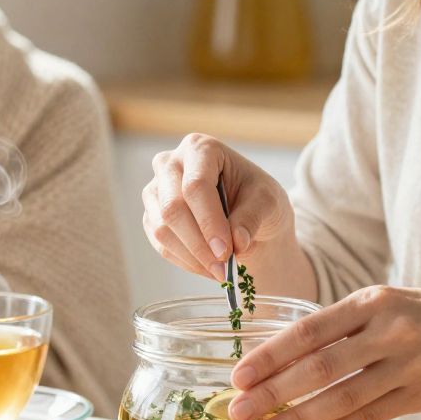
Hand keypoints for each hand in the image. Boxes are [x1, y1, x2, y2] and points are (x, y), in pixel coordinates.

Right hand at [141, 133, 294, 281]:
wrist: (247, 213)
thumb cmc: (257, 198)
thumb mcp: (268, 202)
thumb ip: (252, 217)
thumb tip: (236, 242)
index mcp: (200, 148)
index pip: (196, 185)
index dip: (209, 221)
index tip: (226, 251)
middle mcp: (170, 164)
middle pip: (173, 207)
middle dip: (199, 244)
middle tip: (224, 268)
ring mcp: (156, 191)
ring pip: (162, 229)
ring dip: (193, 257)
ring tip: (221, 271)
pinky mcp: (152, 216)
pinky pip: (161, 245)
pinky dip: (186, 262)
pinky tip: (208, 267)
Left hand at [225, 285, 420, 419]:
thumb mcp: (384, 302)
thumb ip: (341, 325)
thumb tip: (280, 355)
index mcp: (371, 300)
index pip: (309, 330)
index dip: (271, 355)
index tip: (239, 375)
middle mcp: (389, 330)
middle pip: (321, 366)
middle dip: (274, 391)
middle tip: (237, 410)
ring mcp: (409, 364)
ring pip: (344, 397)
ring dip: (299, 419)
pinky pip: (371, 418)